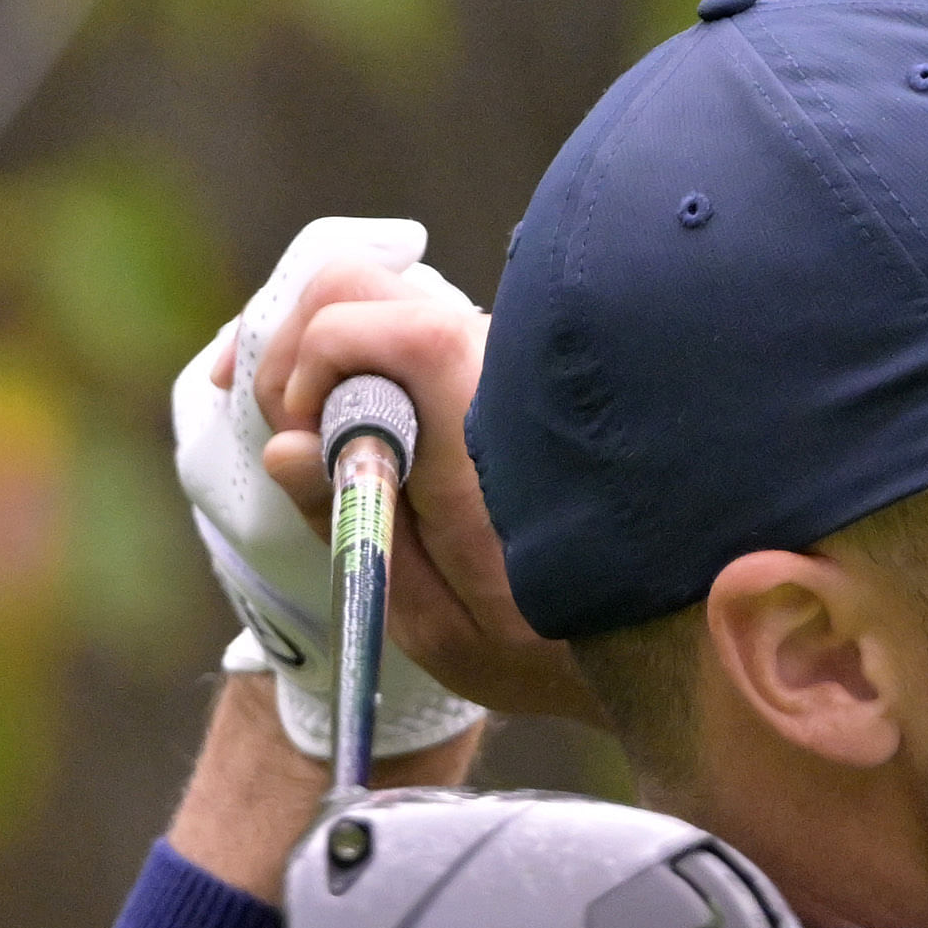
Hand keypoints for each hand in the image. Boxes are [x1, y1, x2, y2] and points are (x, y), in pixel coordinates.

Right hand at [172, 218, 492, 757]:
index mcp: (491, 437)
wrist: (642, 636)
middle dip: (295, 343)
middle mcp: (500, 370)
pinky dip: (342, 350)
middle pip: (365, 283)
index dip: (325, 359)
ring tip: (299, 425)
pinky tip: (315, 407)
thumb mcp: (436, 621)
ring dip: (315, 346)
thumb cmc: (537, 644)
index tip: (304, 439)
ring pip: (376, 292)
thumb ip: (353, 525)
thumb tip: (285, 445)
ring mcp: (493, 356)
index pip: (411, 330)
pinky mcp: (482, 363)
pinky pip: (396, 320)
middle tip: (288, 430)